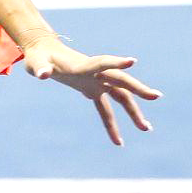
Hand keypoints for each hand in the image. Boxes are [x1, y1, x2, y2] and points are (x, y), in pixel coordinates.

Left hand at [22, 36, 162, 145]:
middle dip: (137, 89)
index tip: (132, 61)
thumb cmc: (38, 56)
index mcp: (82, 64)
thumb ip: (39, 68)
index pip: (101, 63)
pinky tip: (118, 140)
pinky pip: (105, 109)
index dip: (115, 63)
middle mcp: (94, 73)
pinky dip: (111, 123)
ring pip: (120, 96)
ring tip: (146, 129)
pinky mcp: (90, 89)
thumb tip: (43, 74)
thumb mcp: (35, 61)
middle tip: (156, 96)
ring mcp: (95, 81)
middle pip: (120, 81)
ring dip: (132, 111)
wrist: (42, 52)